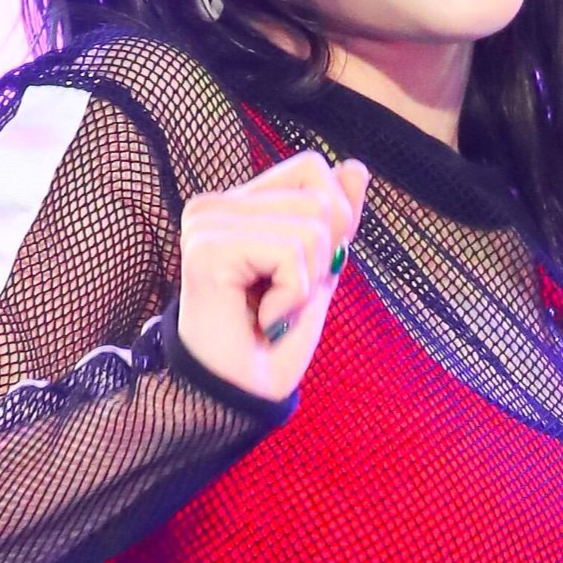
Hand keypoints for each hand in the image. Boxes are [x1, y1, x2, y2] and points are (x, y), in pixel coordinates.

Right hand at [176, 149, 370, 403]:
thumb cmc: (271, 342)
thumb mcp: (318, 272)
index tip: (303, 274)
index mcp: (236, 203)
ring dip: (306, 284)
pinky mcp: (208, 249)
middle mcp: (214, 205)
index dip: (332, 222)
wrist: (237, 396)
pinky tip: (263, 318)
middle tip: (283, 300)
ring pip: (310, 228)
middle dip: (321, 260)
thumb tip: (356, 167)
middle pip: (318, 198)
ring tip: (272, 311)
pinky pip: (290, 254)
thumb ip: (335, 220)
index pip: (312, 168)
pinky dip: (292, 297)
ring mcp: (206, 224)